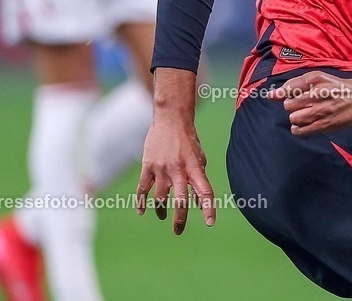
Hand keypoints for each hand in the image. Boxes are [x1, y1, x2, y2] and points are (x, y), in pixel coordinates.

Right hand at [136, 68, 215, 234]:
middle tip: (178, 231)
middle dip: (180, 219)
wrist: (171, 120)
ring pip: (160, 198)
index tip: (210, 223)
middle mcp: (179, 170)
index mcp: (195, 168)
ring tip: (162, 215)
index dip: (208, 208)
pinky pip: (142, 189)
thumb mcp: (199, 159)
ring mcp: (161, 169)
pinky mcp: (148, 166)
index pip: (205, 191)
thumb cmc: (188, 141)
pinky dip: (141, 202)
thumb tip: (197, 202)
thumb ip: (199, 179)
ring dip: (161, 210)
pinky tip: (142, 211)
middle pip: (180, 200)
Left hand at [268, 71, 351, 136]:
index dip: (281, 94)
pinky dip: (298, 129)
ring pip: (294, 118)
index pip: (289, 88)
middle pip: (289, 105)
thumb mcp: (319, 79)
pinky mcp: (326, 125)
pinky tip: (303, 124)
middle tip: (301, 105)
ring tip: (304, 114)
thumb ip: (295, 85)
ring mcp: (322, 111)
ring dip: (296, 117)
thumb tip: (271, 95)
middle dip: (291, 106)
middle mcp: (318, 94)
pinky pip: (302, 130)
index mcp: (316, 80)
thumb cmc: (338, 87)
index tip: (277, 96)